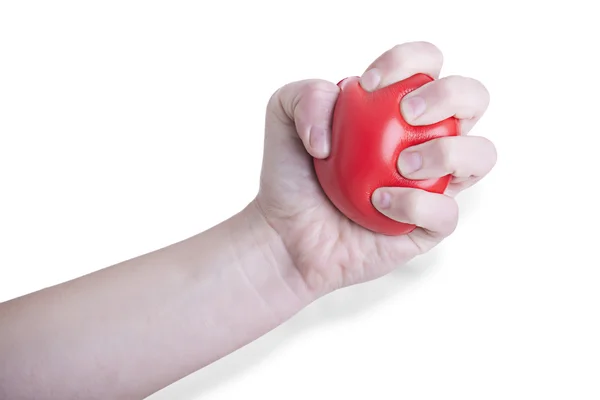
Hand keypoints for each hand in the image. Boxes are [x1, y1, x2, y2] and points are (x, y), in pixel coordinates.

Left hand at [253, 42, 496, 297]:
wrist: (286, 235)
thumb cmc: (290, 176)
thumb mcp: (282, 117)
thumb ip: (308, 94)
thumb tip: (348, 102)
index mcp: (398, 106)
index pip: (428, 64)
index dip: (411, 60)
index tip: (369, 84)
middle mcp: (424, 139)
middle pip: (473, 99)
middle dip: (449, 95)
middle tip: (406, 113)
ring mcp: (433, 183)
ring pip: (481, 155)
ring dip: (447, 151)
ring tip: (401, 163)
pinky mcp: (430, 225)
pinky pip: (447, 212)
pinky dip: (416, 203)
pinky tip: (380, 202)